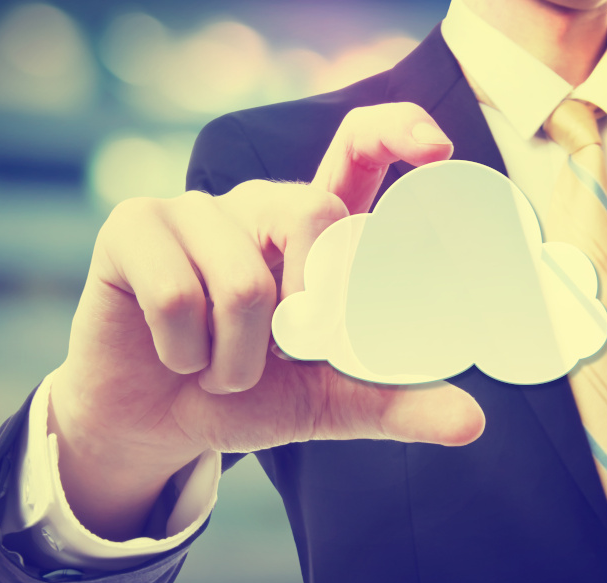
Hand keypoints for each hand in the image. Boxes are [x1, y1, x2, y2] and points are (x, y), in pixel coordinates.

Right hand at [49, 103, 484, 539]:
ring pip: (244, 284)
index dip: (398, 132)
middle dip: (303, 316)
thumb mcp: (329, 402)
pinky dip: (184, 352)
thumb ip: (396, 403)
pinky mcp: (133, 226)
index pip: (359, 148)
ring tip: (217, 367)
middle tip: (278, 353)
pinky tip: (173, 352)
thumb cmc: (244, 395)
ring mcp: (194, 209)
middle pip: (314, 217)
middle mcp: (260, 206)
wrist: (156, 425)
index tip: (438, 150)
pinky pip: (176, 295)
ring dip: (236, 360)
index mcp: (313, 230)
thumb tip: (473, 423)